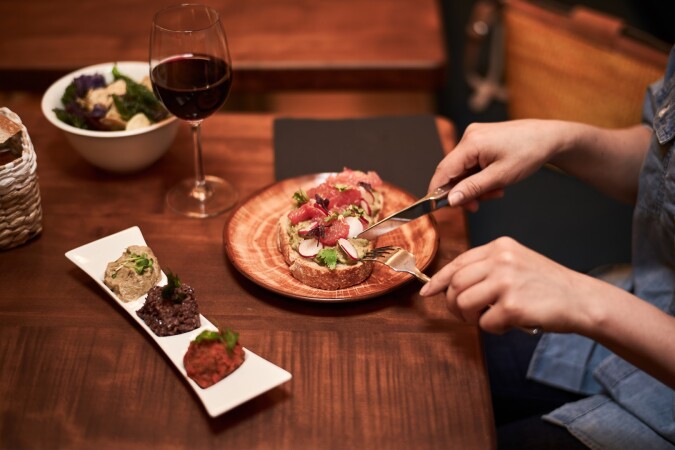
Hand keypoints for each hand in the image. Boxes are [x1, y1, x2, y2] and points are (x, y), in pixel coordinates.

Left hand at [420, 237, 593, 333]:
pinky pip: (485, 322)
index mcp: (500, 247)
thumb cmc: (547, 285)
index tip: (428, 291)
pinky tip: (508, 324)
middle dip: (453, 303)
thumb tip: (451, 285)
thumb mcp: (517, 262)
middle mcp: (501, 260)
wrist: (580, 300)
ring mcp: (506, 282)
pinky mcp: (512, 306)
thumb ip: (487, 268)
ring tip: (485, 318)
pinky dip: (492, 328)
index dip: (438, 279)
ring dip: (469, 317)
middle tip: (463, 314)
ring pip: (463, 302)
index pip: (458, 262)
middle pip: (455, 283)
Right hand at [429, 120, 564, 208]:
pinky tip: (494, 182)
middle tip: (476, 206)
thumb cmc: (529, 153)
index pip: (443, 170)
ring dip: (474, 186)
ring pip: (462, 170)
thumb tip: (450, 200)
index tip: (435, 208)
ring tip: (495, 192)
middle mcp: (469, 136)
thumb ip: (472, 189)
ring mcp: (474, 137)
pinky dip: (479, 177)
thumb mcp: (500, 177)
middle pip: (452, 171)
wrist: (548, 138)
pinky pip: (470, 164)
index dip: (436, 191)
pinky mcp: (480, 140)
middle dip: (463, 191)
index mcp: (471, 143)